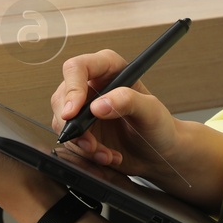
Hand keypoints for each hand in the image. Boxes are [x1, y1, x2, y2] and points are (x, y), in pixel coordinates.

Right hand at [51, 49, 181, 180]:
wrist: (160, 153)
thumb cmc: (159, 126)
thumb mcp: (151, 111)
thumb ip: (128, 101)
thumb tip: (99, 105)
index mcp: (110, 68)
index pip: (78, 68)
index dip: (72, 88)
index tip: (73, 112)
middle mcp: (93, 85)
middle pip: (62, 97)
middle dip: (73, 124)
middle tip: (89, 143)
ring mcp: (84, 108)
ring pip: (62, 121)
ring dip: (81, 142)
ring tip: (105, 152)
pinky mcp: (81, 129)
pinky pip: (70, 140)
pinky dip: (85, 152)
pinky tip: (106, 155)